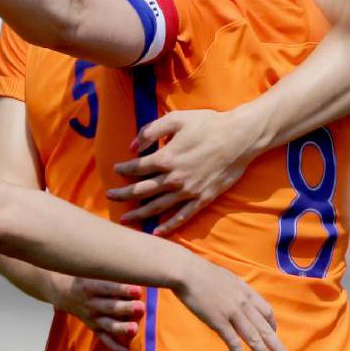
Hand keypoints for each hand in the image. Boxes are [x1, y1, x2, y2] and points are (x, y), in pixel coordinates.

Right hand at [56, 277, 143, 350]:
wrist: (64, 291)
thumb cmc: (87, 276)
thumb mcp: (93, 270)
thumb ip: (111, 271)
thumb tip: (136, 269)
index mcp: (90, 286)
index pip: (108, 288)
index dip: (122, 289)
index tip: (138, 290)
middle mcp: (91, 304)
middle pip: (110, 307)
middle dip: (125, 308)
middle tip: (140, 308)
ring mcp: (92, 318)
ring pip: (108, 324)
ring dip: (121, 328)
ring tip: (135, 329)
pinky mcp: (95, 328)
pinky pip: (105, 339)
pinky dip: (115, 347)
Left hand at [110, 109, 256, 233]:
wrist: (240, 138)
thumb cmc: (209, 125)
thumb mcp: (177, 119)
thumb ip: (151, 131)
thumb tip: (132, 146)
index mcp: (166, 158)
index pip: (137, 168)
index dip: (123, 169)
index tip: (115, 170)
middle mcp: (174, 179)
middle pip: (141, 190)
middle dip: (123, 195)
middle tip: (109, 197)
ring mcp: (188, 192)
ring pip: (157, 206)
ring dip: (139, 213)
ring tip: (124, 219)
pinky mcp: (202, 199)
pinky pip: (182, 216)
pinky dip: (168, 226)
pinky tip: (156, 232)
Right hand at [172, 259, 290, 350]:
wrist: (188, 272)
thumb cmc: (203, 273)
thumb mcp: (228, 278)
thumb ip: (236, 290)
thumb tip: (236, 295)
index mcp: (247, 292)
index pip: (267, 312)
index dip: (273, 325)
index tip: (274, 334)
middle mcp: (244, 304)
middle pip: (266, 329)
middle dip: (278, 348)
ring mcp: (233, 313)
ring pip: (253, 338)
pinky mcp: (219, 322)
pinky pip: (233, 342)